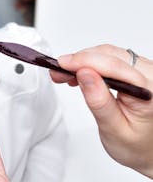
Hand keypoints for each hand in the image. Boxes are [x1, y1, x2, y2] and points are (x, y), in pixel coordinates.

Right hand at [50, 44, 152, 177]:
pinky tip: (79, 72)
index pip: (116, 66)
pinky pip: (111, 57)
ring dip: (84, 60)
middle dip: (80, 60)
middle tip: (58, 71)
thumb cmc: (135, 144)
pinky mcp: (136, 69)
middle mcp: (151, 77)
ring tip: (65, 74)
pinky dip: (91, 62)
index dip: (85, 61)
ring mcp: (145, 70)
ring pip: (109, 53)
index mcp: (150, 92)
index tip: (62, 64)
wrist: (146, 148)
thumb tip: (85, 75)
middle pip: (111, 55)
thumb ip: (100, 102)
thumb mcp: (114, 129)